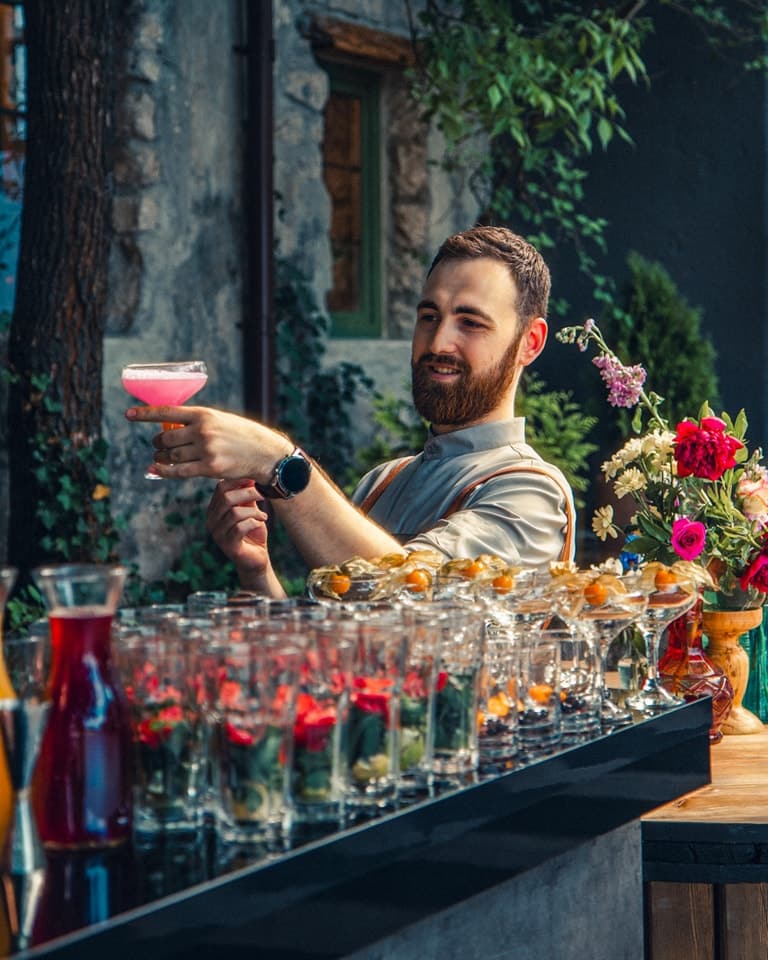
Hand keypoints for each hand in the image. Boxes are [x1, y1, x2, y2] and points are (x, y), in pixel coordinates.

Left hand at [125, 406, 292, 480]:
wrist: (264, 452)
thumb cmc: (240, 436)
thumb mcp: (219, 420)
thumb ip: (196, 423)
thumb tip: (169, 427)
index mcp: (204, 414)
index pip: (167, 412)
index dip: (145, 414)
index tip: (128, 414)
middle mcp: (203, 430)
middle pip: (166, 437)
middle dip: (158, 442)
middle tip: (160, 445)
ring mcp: (206, 450)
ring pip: (170, 455)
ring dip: (162, 456)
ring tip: (164, 456)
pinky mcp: (210, 468)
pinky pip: (178, 471)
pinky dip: (163, 470)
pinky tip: (155, 468)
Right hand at [206, 479, 271, 573]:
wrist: (257, 557)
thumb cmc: (253, 531)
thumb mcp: (250, 508)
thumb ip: (247, 493)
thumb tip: (250, 473)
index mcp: (214, 509)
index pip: (220, 488)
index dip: (238, 481)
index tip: (255, 480)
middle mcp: (212, 521)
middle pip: (226, 498)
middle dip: (248, 493)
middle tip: (263, 494)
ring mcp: (218, 535)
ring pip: (234, 512)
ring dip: (253, 511)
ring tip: (263, 515)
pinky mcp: (229, 546)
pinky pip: (240, 527)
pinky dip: (254, 522)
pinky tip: (261, 522)